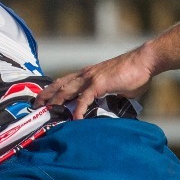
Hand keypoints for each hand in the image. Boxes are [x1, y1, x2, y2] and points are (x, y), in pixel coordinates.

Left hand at [40, 43, 157, 118]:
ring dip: (55, 102)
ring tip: (46, 112)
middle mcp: (85, 74)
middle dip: (46, 96)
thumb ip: (110, 96)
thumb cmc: (135, 73)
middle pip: (59, 85)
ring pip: (66, 90)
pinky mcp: (100, 83)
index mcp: (88, 74)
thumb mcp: (117, 87)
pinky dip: (78, 109)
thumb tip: (112, 108)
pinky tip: (74, 118)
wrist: (144, 61)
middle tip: (35, 106)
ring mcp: (91, 78)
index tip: (43, 98)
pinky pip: (85, 98)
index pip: (64, 81)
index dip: (52, 89)